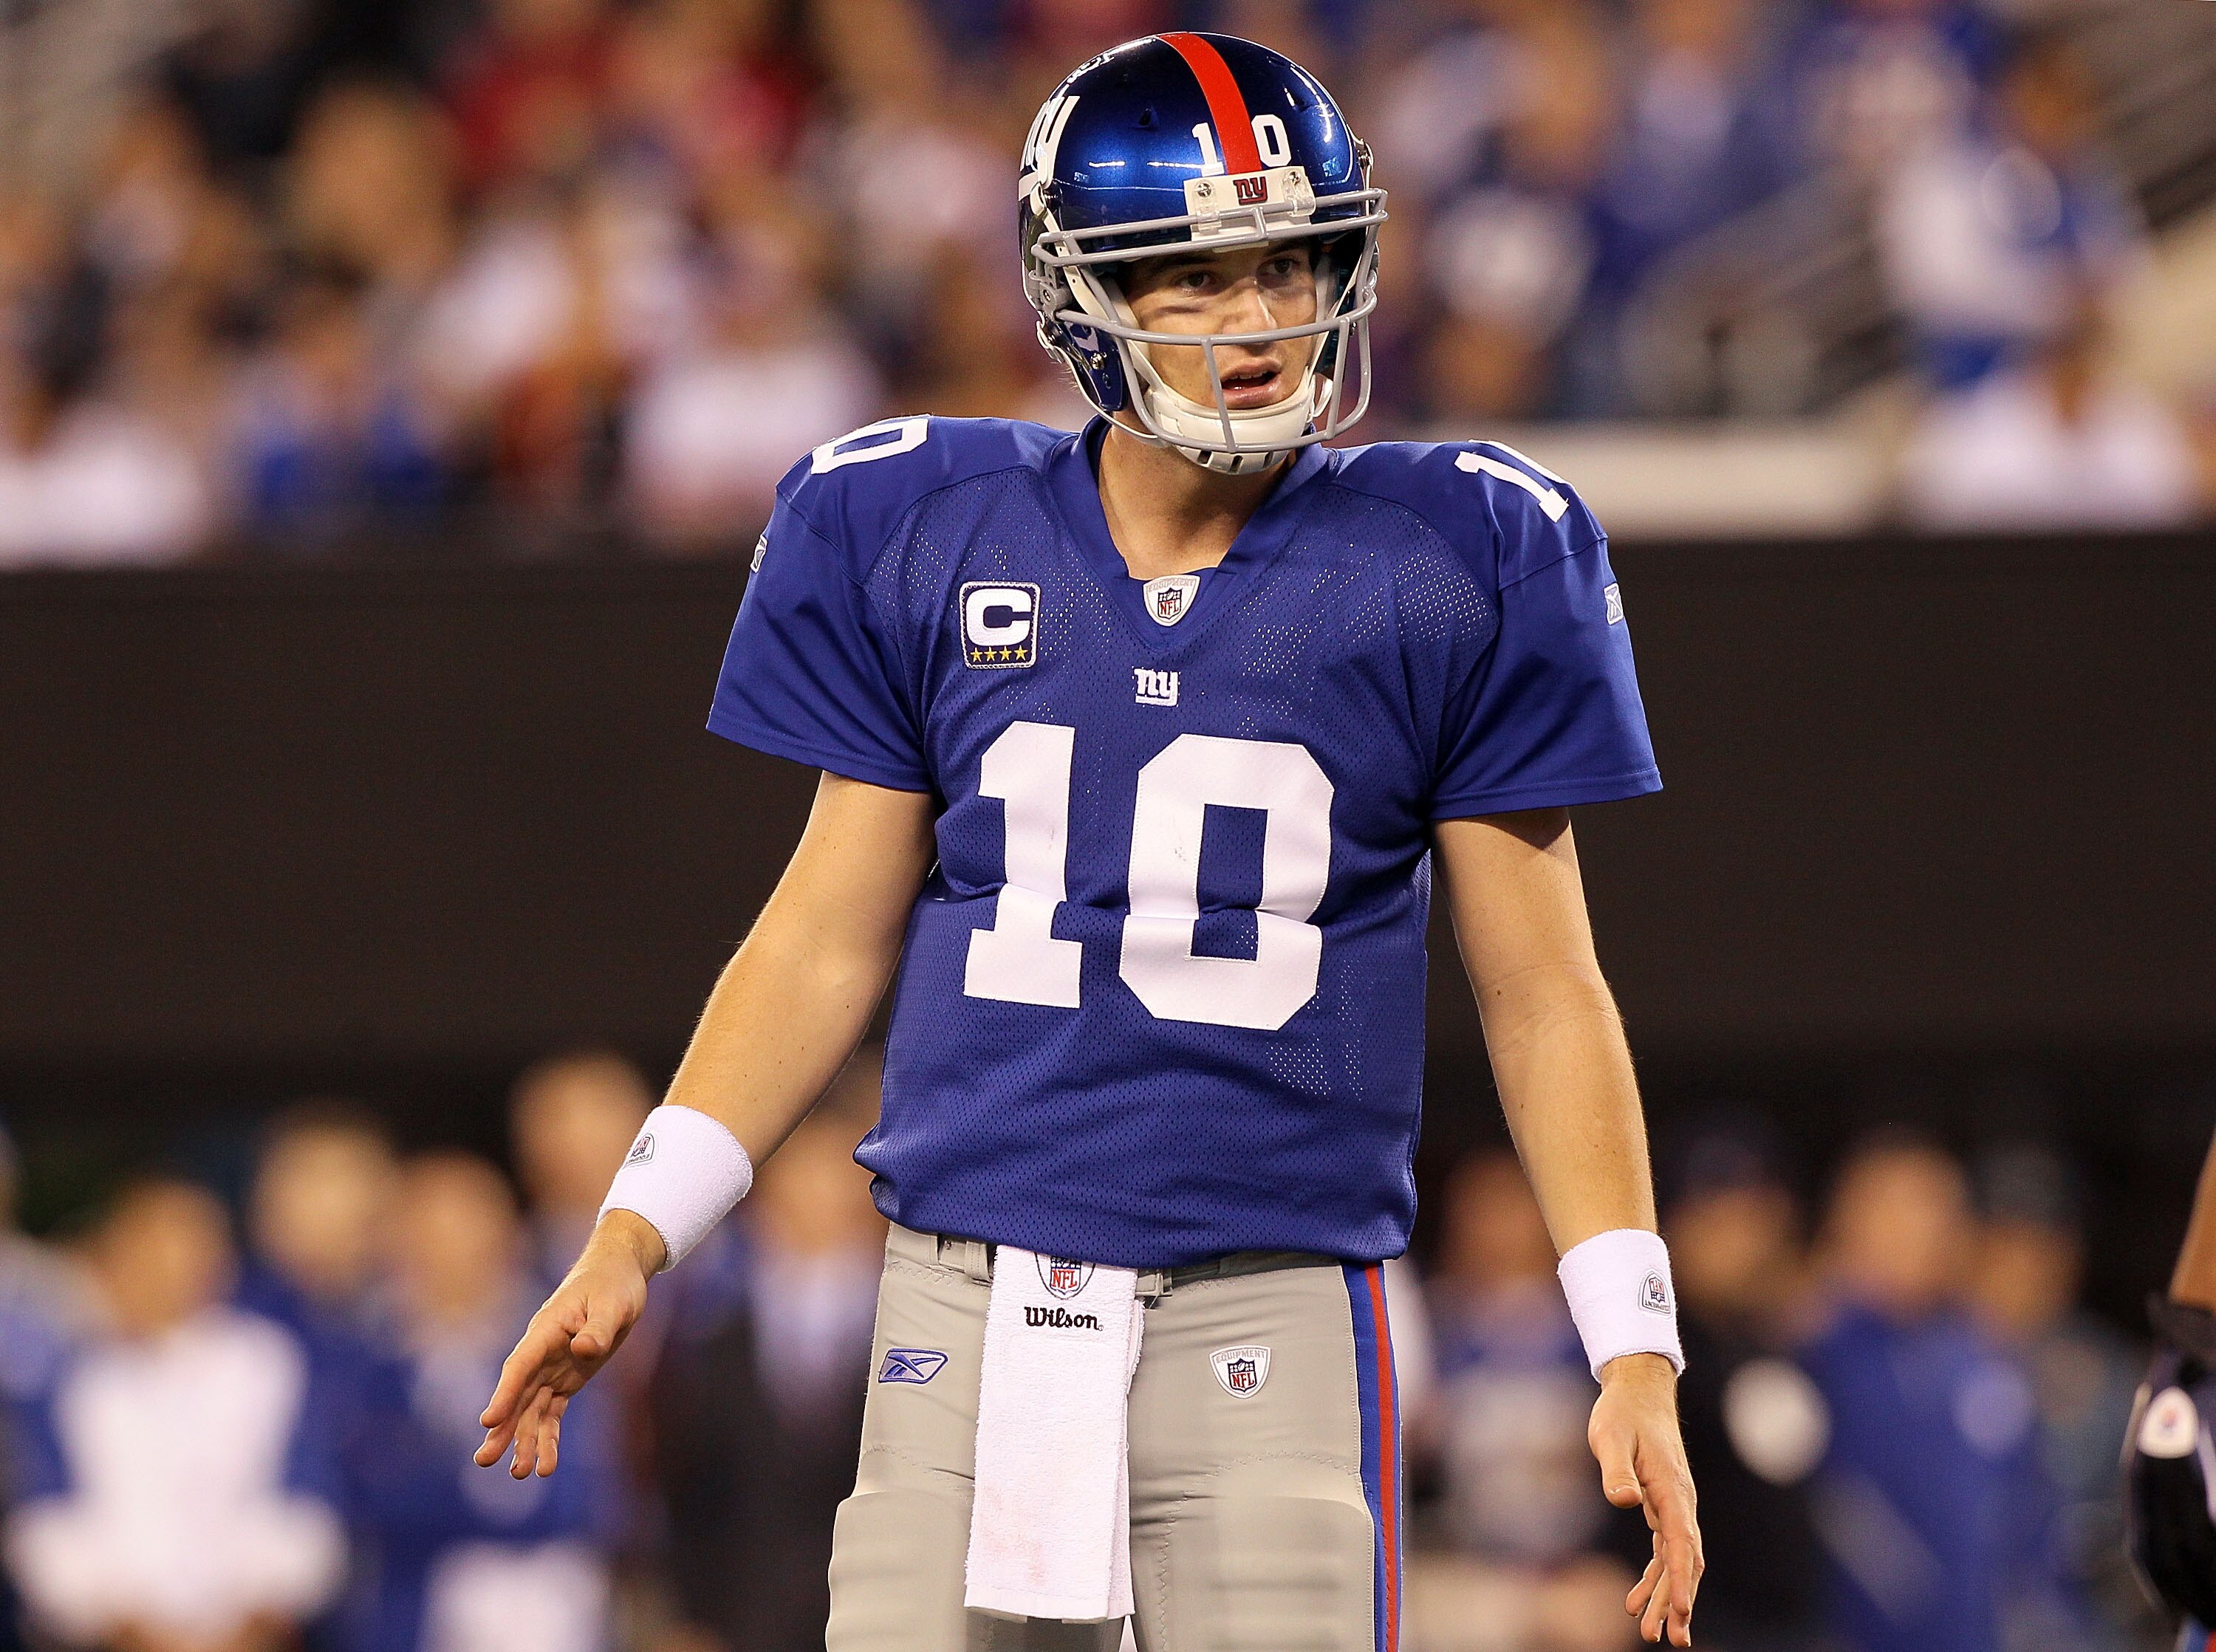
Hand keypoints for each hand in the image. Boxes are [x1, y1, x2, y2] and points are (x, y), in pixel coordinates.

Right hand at [474, 1210, 661, 1477]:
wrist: (618, 1275)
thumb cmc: (613, 1284)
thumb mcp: (612, 1303)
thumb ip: (598, 1328)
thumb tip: (584, 1349)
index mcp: (545, 1331)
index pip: (519, 1367)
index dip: (503, 1394)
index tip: (487, 1422)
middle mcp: (541, 1354)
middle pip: (516, 1396)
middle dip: (502, 1429)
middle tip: (485, 1460)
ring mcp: (551, 1369)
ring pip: (530, 1411)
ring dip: (523, 1441)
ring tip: (520, 1474)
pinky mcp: (566, 1381)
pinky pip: (551, 1413)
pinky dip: (548, 1438)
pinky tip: (545, 1465)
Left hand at [1589, 1352, 1702, 1645]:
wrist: (1637, 1390)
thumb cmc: (1622, 1413)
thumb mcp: (1612, 1437)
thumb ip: (1617, 1470)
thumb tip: (1626, 1501)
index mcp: (1672, 1490)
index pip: (1682, 1544)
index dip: (1682, 1580)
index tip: (1681, 1613)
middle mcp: (1680, 1503)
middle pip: (1685, 1561)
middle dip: (1680, 1602)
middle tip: (1672, 1639)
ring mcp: (1674, 1506)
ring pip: (1677, 1560)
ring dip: (1668, 1595)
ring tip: (1652, 1631)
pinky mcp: (1663, 1505)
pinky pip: (1666, 1550)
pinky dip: (1657, 1575)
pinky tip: (1639, 1598)